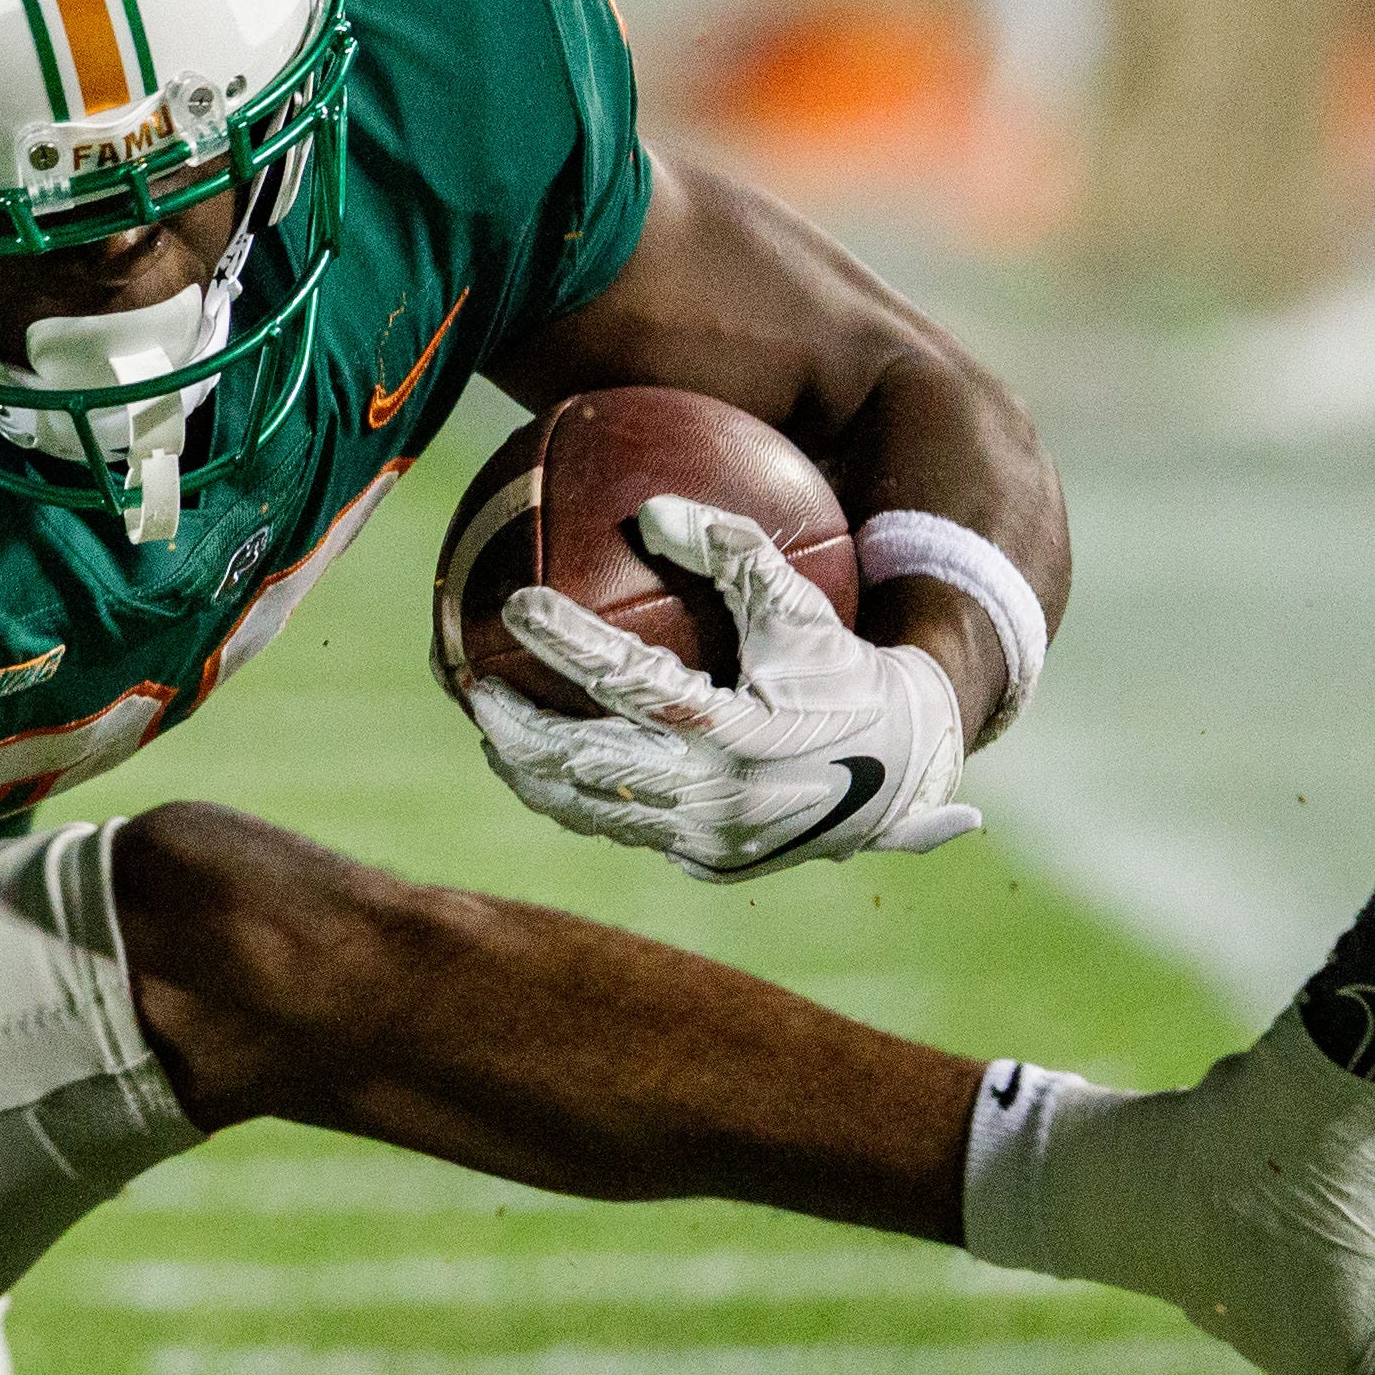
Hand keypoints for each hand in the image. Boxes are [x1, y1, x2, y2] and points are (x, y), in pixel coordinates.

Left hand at [464, 494, 978, 881]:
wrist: (905, 772)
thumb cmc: (847, 675)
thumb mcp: (804, 610)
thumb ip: (735, 553)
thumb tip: (651, 510)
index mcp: (743, 734)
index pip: (633, 683)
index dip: (568, 642)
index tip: (516, 602)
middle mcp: (720, 799)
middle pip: (586, 766)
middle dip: (515, 728)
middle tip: (469, 683)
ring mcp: (709, 841)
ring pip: (590, 810)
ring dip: (529, 771)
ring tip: (487, 727)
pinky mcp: (705, 864)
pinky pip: (619, 829)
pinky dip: (572, 797)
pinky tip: (539, 764)